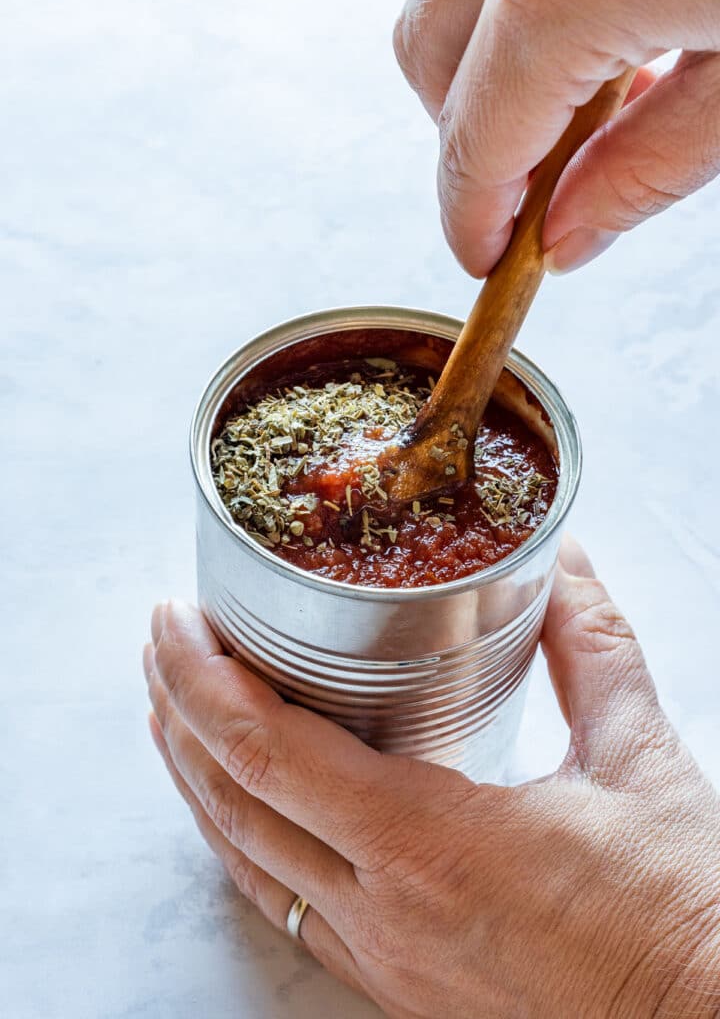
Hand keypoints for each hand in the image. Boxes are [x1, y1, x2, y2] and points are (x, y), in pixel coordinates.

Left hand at [143, 536, 719, 1016]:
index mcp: (432, 846)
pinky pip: (284, 904)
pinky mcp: (395, 984)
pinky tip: (240, 807)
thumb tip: (562, 560)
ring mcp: (381, 959)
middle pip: (233, 802)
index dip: (203, 680)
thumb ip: (592, 643)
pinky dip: (242, 839)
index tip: (174, 621)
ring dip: (195, 778)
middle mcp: (383, 912)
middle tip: (161, 644)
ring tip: (172, 712)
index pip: (269, 753)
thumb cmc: (679, 915)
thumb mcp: (641, 758)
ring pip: (245, 861)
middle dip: (177, 712)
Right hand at [393, 0, 719, 274]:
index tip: (490, 261)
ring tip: (597, 102)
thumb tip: (566, 233)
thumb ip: (653, 163)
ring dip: (495, 68)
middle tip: (544, 192)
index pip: (476, 140)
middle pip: (431, 58)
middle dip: (472, 142)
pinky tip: (609, 23)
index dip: (474, 222)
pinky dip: (525, 1)